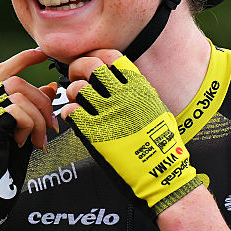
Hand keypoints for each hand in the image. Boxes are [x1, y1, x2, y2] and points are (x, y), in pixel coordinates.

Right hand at [0, 49, 57, 230]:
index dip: (22, 59)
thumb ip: (32, 110)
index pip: (0, 71)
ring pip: (18, 94)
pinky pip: (16, 111)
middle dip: (42, 99)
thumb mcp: (22, 133)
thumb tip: (51, 86)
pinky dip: (30, 125)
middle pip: (14, 81)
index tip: (43, 55)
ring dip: (39, 116)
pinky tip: (28, 143)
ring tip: (40, 138)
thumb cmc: (4, 169)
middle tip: (53, 124)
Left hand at [62, 50, 199, 214]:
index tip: (94, 64)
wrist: (162, 173)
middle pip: (90, 66)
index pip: (112, 58)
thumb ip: (138, 92)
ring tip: (76, 101)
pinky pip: (70, 111)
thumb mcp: (156, 108)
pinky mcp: (95, 133)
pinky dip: (68, 112)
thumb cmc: (163, 145)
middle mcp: (123, 97)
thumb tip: (122, 82)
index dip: (98, 57)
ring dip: (72, 92)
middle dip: (78, 69)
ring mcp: (108, 114)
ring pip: (76, 88)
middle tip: (77, 78)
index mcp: (140, 88)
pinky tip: (74, 117)